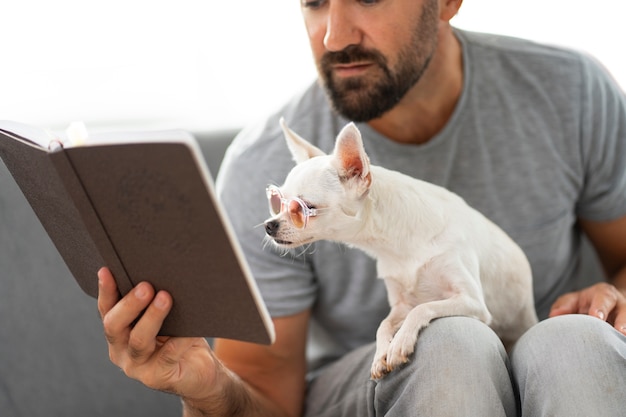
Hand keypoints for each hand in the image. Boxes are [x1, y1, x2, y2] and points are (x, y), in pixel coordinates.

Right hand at [97, 267, 219, 400]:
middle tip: (146, 286)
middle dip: (129, 304)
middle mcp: (120, 351)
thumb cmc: (182, 338)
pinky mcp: (158, 377)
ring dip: (152, 317)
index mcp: (118, 333)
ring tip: (165, 298)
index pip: (106, 310)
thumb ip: (156, 301)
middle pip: (114, 326)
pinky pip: (169, 354)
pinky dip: (180, 338)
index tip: (107, 270)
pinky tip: (191, 327)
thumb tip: (163, 270)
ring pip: (138, 340)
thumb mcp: (166, 318)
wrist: (201, 373)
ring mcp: (137, 367)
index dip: (105, 291)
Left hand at [549, 282, 625, 334]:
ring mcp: (625, 316)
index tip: (597, 317)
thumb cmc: (583, 304)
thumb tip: (554, 315)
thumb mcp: (572, 300)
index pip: (604, 297)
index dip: (601, 307)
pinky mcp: (625, 327)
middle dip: (622, 321)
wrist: (600, 307)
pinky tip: (621, 347)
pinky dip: (623, 340)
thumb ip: (564, 305)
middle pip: (625, 310)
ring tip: (624, 339)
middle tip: (620, 331)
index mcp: (604, 294)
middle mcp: (619, 304)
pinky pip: (625, 333)